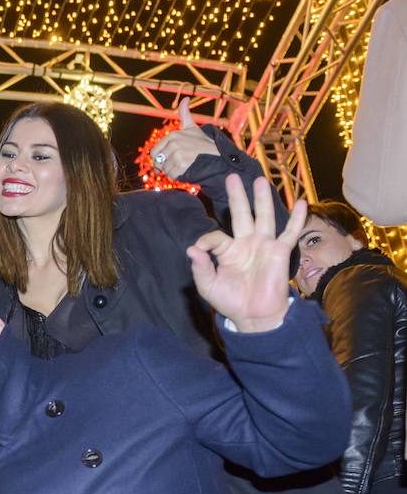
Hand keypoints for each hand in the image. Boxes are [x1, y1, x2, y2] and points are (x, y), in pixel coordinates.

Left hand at [151, 98, 217, 178]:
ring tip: (185, 165)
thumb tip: (185, 98)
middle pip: (158, 162)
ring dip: (173, 171)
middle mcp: (174, 143)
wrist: (218, 156)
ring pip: (165, 169)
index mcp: (173, 135)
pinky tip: (187, 170)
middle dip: (164, 166)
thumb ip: (185, 114)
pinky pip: (172, 175)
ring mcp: (178, 154)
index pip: (154, 152)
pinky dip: (178, 176)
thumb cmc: (203, 143)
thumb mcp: (192, 127)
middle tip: (176, 164)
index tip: (167, 160)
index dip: (159, 159)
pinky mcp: (182, 165)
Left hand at [187, 175, 304, 332]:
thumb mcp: (208, 285)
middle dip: (237, 196)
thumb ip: (200, 267)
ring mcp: (264, 245)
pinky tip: (301, 203)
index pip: (216, 236)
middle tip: (231, 177)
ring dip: (262, 199)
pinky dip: (297, 218)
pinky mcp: (280, 252)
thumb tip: (191, 248)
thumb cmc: (230, 301)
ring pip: (264, 216)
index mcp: (227, 251)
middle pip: (241, 214)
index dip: (207, 240)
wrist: (254, 316)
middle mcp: (246, 243)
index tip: (200, 249)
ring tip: (260, 180)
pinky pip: (290, 232)